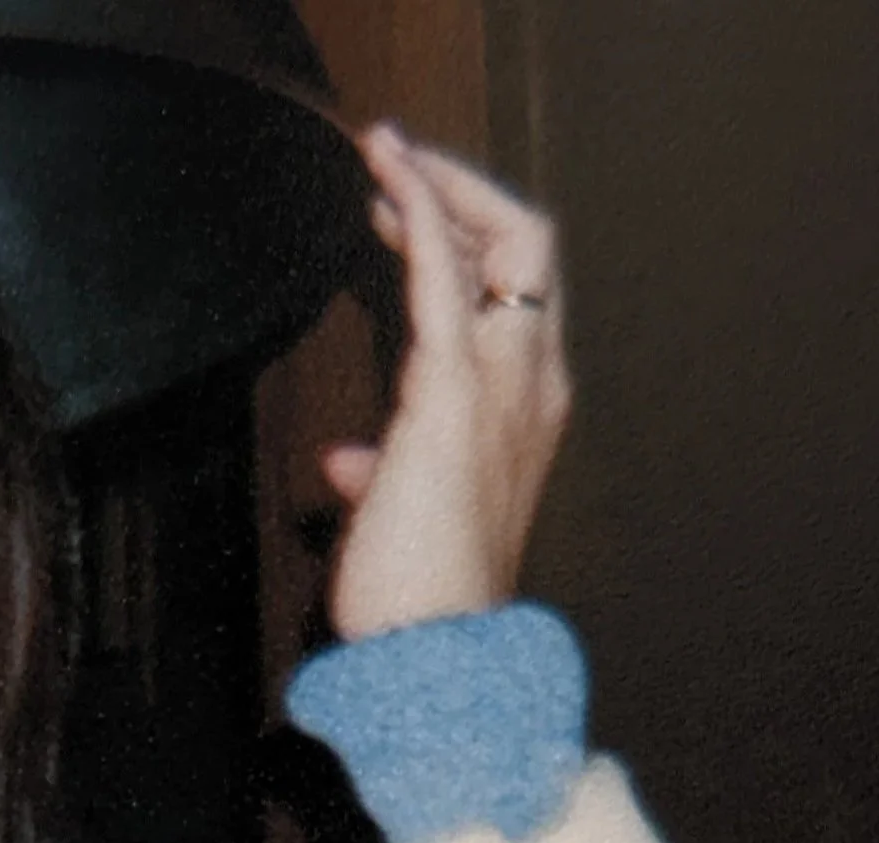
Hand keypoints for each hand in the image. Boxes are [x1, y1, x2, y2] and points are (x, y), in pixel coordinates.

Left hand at [321, 125, 572, 642]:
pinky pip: (444, 280)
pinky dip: (422, 215)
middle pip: (524, 253)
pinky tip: (393, 174)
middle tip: (395, 178)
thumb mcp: (402, 517)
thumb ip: (384, 476)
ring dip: (439, 191)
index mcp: (522, 413)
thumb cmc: (420, 597)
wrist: (437, 650)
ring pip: (499, 248)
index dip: (465, 249)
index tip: (403, 221)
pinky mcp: (453, 397)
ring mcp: (502, 388)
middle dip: (463, 203)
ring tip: (386, 156)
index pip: (513, 300)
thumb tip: (348, 462)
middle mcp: (530, 387)